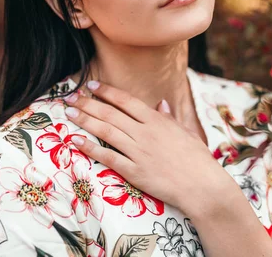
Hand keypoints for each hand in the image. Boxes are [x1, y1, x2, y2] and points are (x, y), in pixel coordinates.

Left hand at [63, 80, 232, 213]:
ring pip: (106, 132)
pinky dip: (90, 148)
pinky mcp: (134, 172)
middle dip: (88, 103)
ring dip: (85, 120)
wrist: (202, 186)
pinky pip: (108, 157)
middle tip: (70, 97)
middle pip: (111, 114)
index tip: (90, 85)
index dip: (106, 92)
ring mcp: (138, 152)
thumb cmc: (197, 159)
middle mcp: (145, 133)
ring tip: (69, 113)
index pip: (126, 101)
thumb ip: (169, 118)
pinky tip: (76, 141)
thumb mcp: (185, 132)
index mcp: (157, 121)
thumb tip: (160, 104)